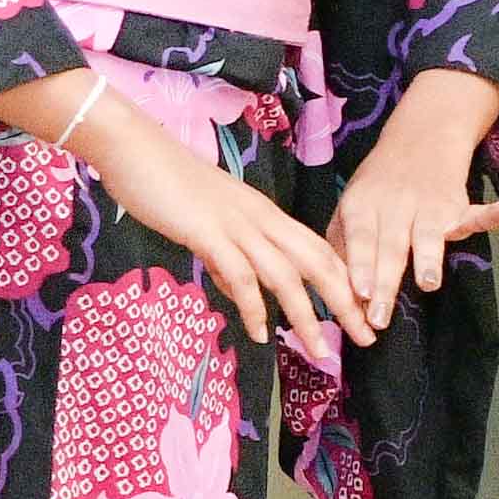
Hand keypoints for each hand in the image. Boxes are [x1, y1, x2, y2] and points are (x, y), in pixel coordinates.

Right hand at [75, 93, 373, 356]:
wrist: (133, 148)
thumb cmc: (164, 182)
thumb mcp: (206, 222)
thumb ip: (225, 255)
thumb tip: (236, 289)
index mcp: (263, 213)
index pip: (316, 249)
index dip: (343, 281)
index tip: (359, 313)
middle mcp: (260, 218)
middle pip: (316, 262)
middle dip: (344, 302)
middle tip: (364, 338)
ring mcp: (235, 225)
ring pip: (285, 274)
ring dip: (307, 316)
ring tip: (319, 350)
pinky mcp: (208, 232)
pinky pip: (240, 275)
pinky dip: (253, 307)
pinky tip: (260, 334)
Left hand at [321, 72, 498, 339]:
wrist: (418, 137)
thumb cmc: (376, 186)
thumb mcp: (349, 208)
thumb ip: (341, 248)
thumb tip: (336, 294)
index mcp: (362, 205)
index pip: (359, 240)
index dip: (359, 266)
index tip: (358, 295)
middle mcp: (394, 205)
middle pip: (390, 248)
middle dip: (386, 283)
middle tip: (380, 318)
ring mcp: (428, 205)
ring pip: (427, 235)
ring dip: (428, 258)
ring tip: (428, 283)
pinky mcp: (457, 205)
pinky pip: (476, 210)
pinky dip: (494, 213)